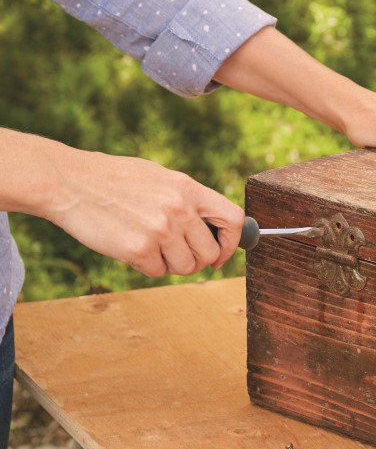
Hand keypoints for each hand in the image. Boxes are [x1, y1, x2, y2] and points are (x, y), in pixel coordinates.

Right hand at [47, 150, 243, 275]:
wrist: (69, 182)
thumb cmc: (112, 179)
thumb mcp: (158, 177)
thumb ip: (186, 199)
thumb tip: (214, 225)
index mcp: (188, 188)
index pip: (233, 219)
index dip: (231, 242)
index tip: (220, 253)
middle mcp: (179, 208)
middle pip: (210, 253)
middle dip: (197, 261)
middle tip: (176, 255)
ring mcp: (160, 229)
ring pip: (186, 267)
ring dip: (170, 264)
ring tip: (149, 246)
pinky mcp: (138, 249)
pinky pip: (157, 272)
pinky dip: (146, 266)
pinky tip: (130, 247)